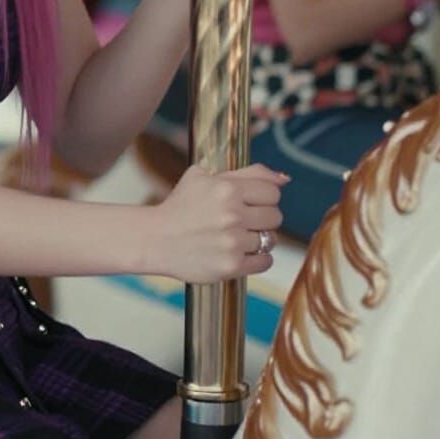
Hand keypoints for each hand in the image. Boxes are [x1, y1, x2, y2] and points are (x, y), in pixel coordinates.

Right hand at [152, 163, 286, 282]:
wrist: (155, 239)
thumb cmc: (180, 206)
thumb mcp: (204, 177)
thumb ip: (248, 173)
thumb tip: (284, 178)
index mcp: (227, 188)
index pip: (273, 192)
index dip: (263, 197)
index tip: (249, 202)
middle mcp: (232, 214)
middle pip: (275, 216)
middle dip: (261, 218)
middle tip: (241, 220)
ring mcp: (232, 242)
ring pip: (270, 239)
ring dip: (256, 238)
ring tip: (236, 237)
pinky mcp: (231, 266)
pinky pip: (265, 261)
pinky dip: (256, 258)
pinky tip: (239, 252)